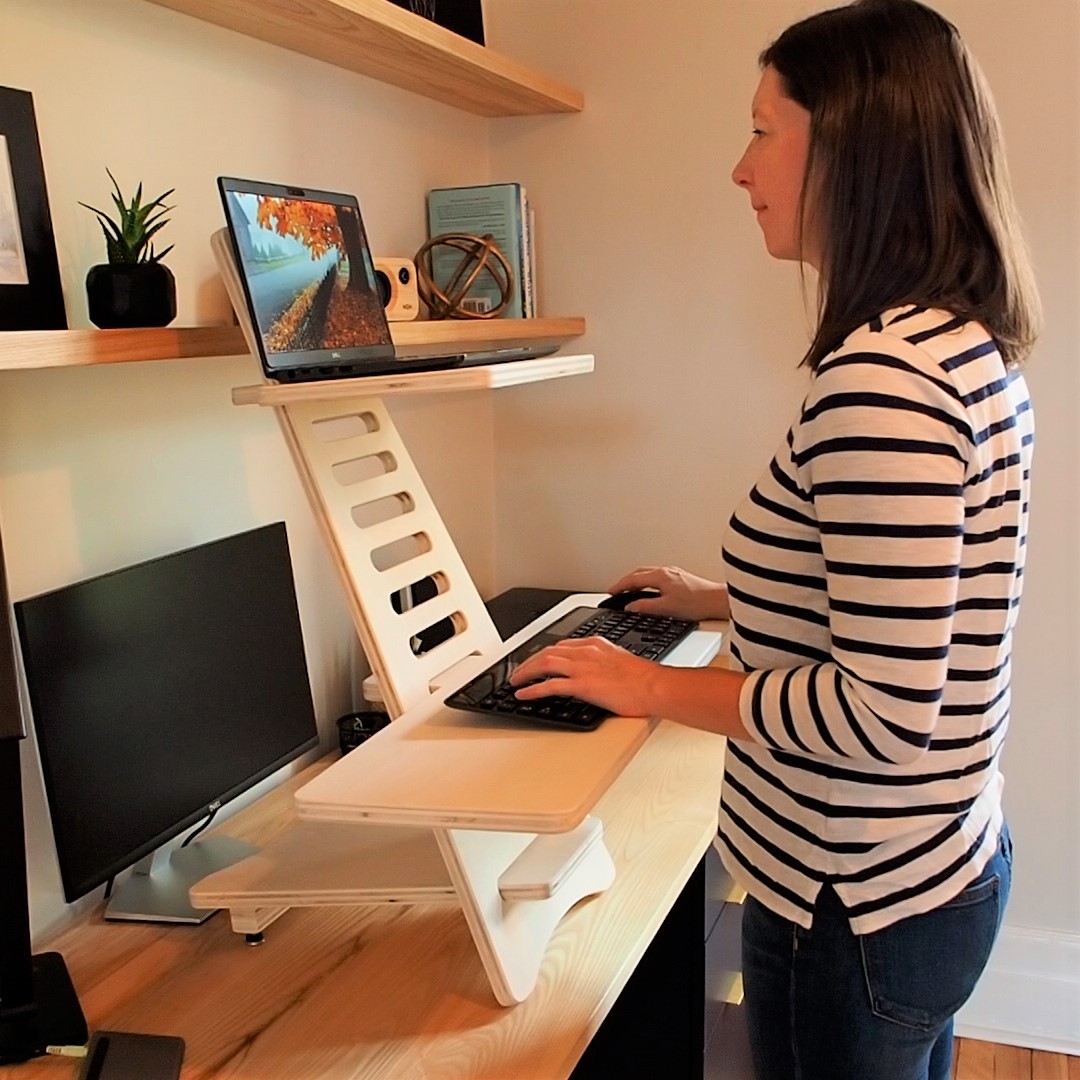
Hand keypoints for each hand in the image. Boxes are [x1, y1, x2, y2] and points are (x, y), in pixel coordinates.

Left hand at [509, 636, 659, 717]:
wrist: (656, 686)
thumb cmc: (646, 679)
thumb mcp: (620, 662)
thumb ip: (604, 663)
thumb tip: (596, 674)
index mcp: (596, 644)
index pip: (562, 645)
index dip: (544, 653)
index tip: (536, 659)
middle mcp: (586, 652)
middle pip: (548, 651)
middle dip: (529, 660)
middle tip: (519, 670)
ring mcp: (583, 668)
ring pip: (544, 663)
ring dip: (526, 672)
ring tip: (515, 681)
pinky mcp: (582, 685)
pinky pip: (550, 685)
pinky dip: (533, 689)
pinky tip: (524, 694)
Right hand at [606, 566, 729, 620]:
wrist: (718, 601)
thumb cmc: (698, 603)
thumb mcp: (666, 608)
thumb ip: (645, 607)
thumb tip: (631, 607)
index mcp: (660, 576)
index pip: (632, 579)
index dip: (619, 586)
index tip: (610, 592)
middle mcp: (666, 571)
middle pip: (639, 573)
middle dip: (625, 582)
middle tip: (616, 591)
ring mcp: (673, 573)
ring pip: (648, 574)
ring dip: (636, 581)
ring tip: (629, 591)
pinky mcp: (679, 578)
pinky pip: (656, 577)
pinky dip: (646, 582)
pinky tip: (649, 590)